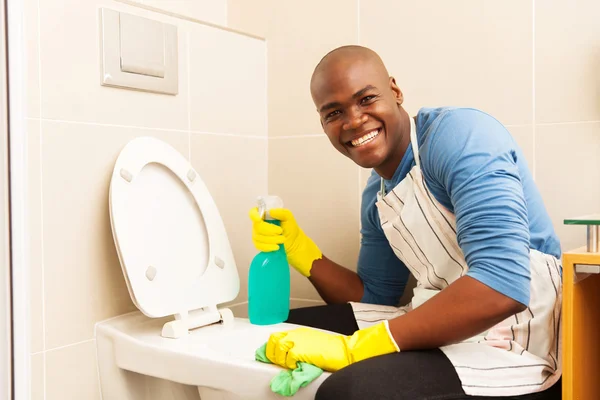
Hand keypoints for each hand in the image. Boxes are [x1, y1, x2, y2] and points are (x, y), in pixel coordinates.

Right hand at [249, 207, 321, 276]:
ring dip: (272, 239)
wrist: (293, 242)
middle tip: (280, 232)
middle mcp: (258, 224)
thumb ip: (281, 212)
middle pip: (257, 227)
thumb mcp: (288, 217)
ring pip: (259, 237)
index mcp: (264, 215)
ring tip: (282, 239)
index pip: (253, 213)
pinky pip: (259, 246)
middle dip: (270, 231)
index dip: (254, 215)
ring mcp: (257, 234)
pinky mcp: (259, 244)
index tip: (259, 219)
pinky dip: (268, 247)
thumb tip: (270, 211)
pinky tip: (276, 247)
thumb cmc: (290, 227)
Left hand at [266, 321, 398, 371]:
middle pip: (273, 341)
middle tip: (278, 362)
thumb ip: (298, 347)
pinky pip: (287, 359)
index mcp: (299, 332)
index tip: (270, 355)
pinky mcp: (301, 351)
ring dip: (281, 360)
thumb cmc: (332, 350)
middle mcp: (296, 335)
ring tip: (291, 365)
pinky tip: (298, 366)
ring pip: (278, 349)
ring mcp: (297, 342)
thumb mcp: (312, 344)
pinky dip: (290, 364)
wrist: (345, 351)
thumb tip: (287, 357)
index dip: (271, 347)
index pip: (276, 336)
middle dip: (272, 352)